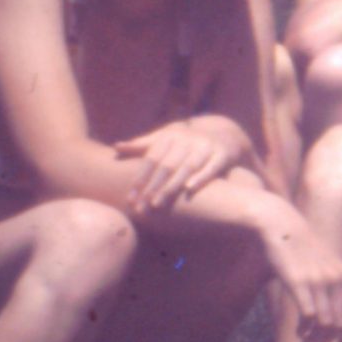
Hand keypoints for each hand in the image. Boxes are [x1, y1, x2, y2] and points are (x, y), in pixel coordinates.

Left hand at [115, 116, 252, 214]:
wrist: (225, 135)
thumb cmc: (187, 142)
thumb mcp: (166, 138)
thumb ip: (143, 144)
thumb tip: (116, 146)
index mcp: (170, 135)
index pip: (151, 159)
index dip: (140, 178)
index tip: (130, 197)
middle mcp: (188, 139)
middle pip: (167, 166)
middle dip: (152, 187)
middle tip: (140, 206)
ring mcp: (206, 145)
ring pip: (186, 168)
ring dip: (171, 186)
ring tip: (157, 204)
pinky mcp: (223, 154)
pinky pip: (211, 168)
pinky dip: (200, 178)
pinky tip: (188, 190)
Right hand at [260, 211, 341, 341]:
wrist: (282, 225)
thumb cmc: (301, 246)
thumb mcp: (326, 261)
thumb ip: (333, 280)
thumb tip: (335, 303)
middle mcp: (335, 280)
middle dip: (330, 338)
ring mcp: (318, 282)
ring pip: (326, 324)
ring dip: (316, 336)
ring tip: (306, 338)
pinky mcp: (299, 283)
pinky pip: (308, 316)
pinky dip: (304, 329)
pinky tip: (298, 331)